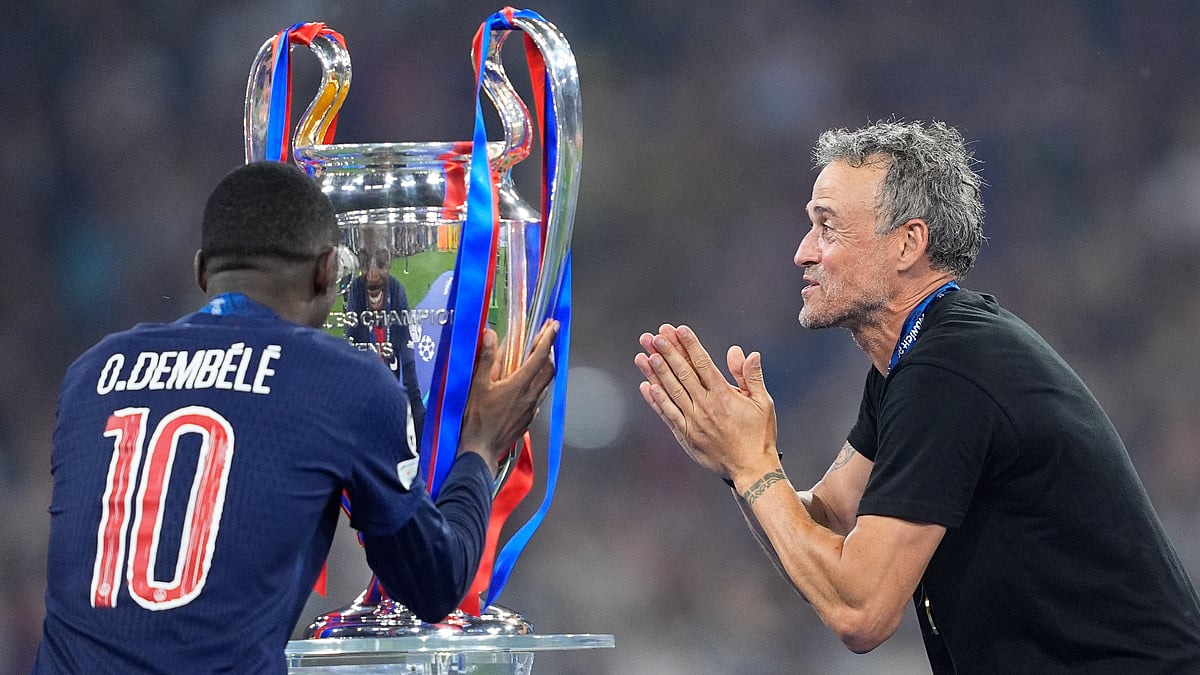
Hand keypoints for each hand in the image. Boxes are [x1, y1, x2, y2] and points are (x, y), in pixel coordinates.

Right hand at [459, 320, 558, 474]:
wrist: (481, 449)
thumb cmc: (477, 418)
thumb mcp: (477, 385)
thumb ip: (485, 358)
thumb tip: (490, 334)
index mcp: (520, 385)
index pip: (540, 356)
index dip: (548, 338)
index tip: (554, 325)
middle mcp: (531, 396)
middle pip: (549, 368)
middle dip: (550, 349)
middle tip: (548, 335)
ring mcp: (532, 408)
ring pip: (547, 382)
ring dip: (547, 366)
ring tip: (541, 354)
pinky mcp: (529, 418)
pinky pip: (540, 395)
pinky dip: (539, 382)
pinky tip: (531, 381)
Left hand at [634, 324, 777, 485]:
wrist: (751, 470)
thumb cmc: (760, 434)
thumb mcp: (763, 403)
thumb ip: (751, 377)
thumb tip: (748, 353)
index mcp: (724, 396)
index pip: (703, 364)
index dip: (689, 345)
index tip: (678, 329)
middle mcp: (705, 407)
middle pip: (682, 374)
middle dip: (667, 352)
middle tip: (652, 336)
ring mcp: (693, 422)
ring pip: (670, 392)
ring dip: (656, 372)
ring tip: (643, 354)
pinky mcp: (686, 436)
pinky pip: (667, 414)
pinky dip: (656, 400)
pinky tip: (646, 385)